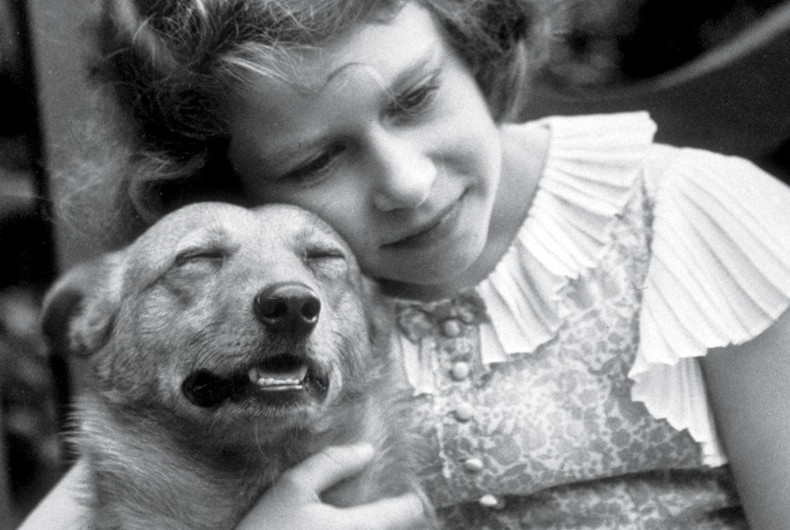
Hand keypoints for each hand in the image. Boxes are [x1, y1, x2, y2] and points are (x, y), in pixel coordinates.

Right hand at [235, 444, 430, 529]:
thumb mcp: (293, 487)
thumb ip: (332, 464)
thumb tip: (367, 450)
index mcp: (356, 527)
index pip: (402, 513)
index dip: (409, 502)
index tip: (410, 496)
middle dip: (391, 520)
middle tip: (390, 509)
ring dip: (373, 527)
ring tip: (360, 520)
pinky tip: (339, 529)